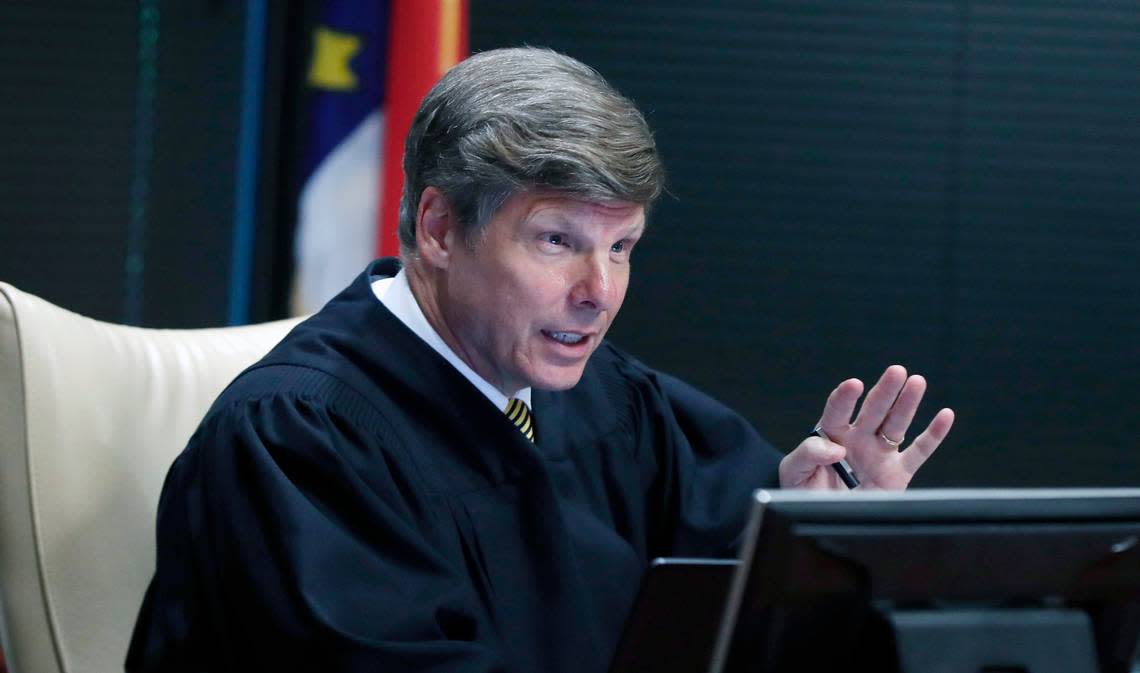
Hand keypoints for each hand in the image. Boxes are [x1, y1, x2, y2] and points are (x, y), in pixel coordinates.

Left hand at [779, 365, 954, 489]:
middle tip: (896, 371)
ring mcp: (879, 454)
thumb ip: (808, 454)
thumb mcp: (792, 472)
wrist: (820, 518)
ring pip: (896, 423)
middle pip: (873, 410)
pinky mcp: (897, 473)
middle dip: (884, 391)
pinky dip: (933, 435)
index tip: (854, 385)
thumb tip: (836, 448)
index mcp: (830, 434)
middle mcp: (857, 439)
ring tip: (917, 381)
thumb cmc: (803, 492)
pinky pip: (919, 452)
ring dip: (907, 403)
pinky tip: (945, 415)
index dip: (845, 397)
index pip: (838, 410)